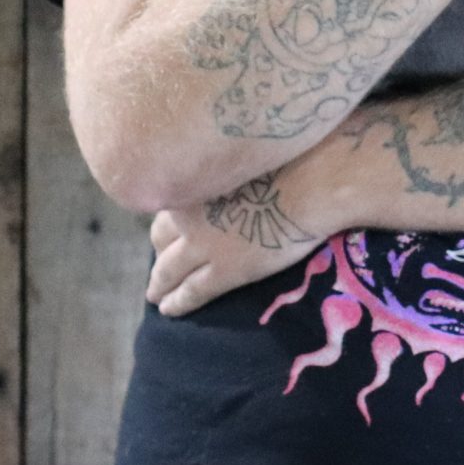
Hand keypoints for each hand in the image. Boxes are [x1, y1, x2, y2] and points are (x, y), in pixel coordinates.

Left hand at [147, 158, 334, 316]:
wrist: (307, 184)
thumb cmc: (287, 158)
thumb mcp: (242, 154)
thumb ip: (226, 168)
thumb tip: (229, 169)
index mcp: (194, 183)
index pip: (166, 206)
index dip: (165, 223)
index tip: (166, 234)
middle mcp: (188, 215)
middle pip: (160, 239)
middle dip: (158, 254)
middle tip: (158, 267)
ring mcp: (203, 246)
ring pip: (168, 270)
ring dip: (160, 285)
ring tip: (156, 297)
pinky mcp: (224, 272)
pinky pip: (192, 291)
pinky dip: (177, 302)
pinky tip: (170, 310)